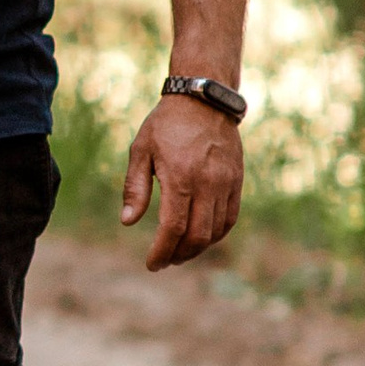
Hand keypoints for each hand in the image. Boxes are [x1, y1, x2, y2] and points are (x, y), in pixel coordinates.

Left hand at [122, 92, 243, 270]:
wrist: (204, 101)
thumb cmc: (165, 125)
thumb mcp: (141, 151)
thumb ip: (135, 187)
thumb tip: (128, 221)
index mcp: (180, 177)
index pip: (173, 228)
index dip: (162, 251)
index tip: (152, 264)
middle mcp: (207, 184)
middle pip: (197, 236)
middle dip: (178, 255)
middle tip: (164, 261)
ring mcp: (226, 183)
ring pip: (215, 231)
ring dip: (196, 249)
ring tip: (179, 252)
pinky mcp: (236, 181)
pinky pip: (230, 218)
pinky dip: (216, 235)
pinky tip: (201, 238)